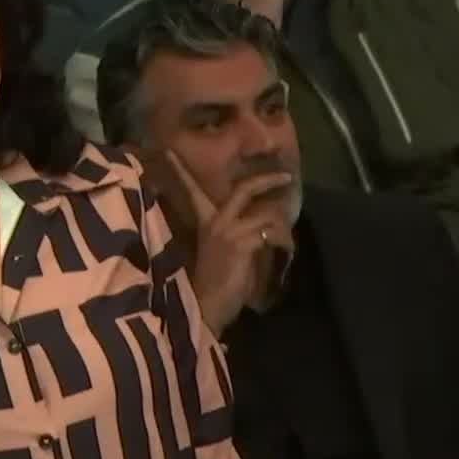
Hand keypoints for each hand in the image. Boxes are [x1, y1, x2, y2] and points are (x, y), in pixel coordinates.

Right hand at [157, 151, 295, 335]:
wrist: (204, 307)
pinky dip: (281, 239)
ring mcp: (228, 232)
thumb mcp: (218, 251)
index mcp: (203, 222)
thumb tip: (257, 222)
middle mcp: (214, 222)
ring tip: (287, 229)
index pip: (192, 191)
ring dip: (280, 220)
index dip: (182, 171)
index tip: (170, 151)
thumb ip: (231, 233)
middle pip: (243, 190)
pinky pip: (270, 233)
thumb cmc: (209, 283)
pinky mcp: (242, 245)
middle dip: (267, 180)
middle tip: (287, 176)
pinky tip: (285, 247)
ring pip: (265, 214)